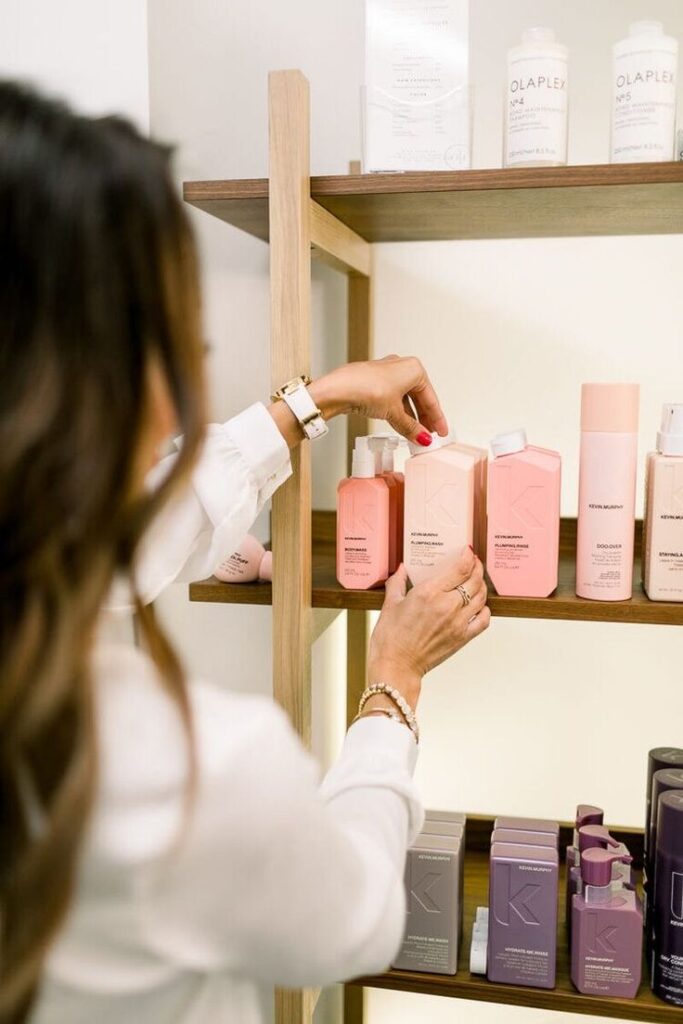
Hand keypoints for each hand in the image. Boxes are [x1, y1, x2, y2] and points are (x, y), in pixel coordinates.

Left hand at [310, 355, 447, 444]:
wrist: (338, 389)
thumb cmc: (366, 389)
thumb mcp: (394, 413)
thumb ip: (411, 427)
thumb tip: (422, 437)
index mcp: (413, 369)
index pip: (431, 398)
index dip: (437, 418)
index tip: (441, 432)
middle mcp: (401, 367)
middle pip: (419, 398)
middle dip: (424, 418)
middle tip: (430, 435)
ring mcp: (387, 375)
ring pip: (405, 400)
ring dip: (411, 418)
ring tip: (416, 434)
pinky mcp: (374, 383)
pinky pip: (393, 400)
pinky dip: (398, 414)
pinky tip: (401, 426)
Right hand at [366, 548, 490, 711]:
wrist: (396, 666)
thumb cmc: (390, 638)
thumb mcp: (390, 604)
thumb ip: (397, 582)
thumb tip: (401, 569)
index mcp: (429, 593)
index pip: (460, 568)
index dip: (468, 556)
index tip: (468, 551)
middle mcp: (447, 605)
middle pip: (474, 580)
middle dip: (477, 567)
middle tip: (474, 563)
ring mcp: (458, 622)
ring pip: (481, 597)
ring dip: (482, 586)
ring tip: (476, 581)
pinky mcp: (462, 637)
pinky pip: (484, 620)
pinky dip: (485, 610)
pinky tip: (479, 606)